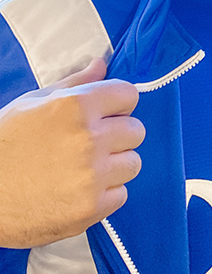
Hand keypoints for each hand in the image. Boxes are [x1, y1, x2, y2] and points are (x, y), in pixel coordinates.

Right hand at [0, 58, 144, 247]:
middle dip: (118, 136)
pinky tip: (80, 191)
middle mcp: (89, 138)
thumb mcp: (33, 103)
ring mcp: (92, 176)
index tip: (105, 114)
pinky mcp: (90, 208)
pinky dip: (105, 195)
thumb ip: (75, 83)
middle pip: (136, 131)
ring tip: (85, 169)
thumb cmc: (4, 144)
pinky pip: (120, 195)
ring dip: (114, 166)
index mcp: (77, 106)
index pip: (129, 95)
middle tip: (92, 145)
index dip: (117, 105)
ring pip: (132, 163)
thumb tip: (101, 64)